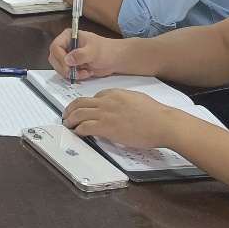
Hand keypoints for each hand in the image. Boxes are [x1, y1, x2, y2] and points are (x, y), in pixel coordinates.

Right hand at [48, 29, 125, 80]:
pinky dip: (76, 76)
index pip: (55, 46)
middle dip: (63, 68)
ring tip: (84, 73)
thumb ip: (80, 55)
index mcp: (69, 36)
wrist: (116, 60)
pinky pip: (67, 73)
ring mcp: (69, 56)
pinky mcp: (73, 66)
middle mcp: (67, 46)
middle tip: (73, 73)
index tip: (68, 66)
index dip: (59, 57)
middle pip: (54, 58)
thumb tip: (67, 60)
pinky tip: (87, 73)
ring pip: (60, 67)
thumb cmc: (107, 50)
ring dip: (70, 73)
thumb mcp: (94, 51)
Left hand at [63, 90, 180, 150]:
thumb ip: (126, 101)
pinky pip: (84, 127)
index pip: (94, 97)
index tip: (84, 110)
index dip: (87, 104)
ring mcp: (105, 113)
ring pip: (79, 113)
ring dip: (70, 119)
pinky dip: (77, 130)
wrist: (162, 123)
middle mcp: (106, 101)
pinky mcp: (105, 127)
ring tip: (67, 125)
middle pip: (81, 102)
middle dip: (71, 109)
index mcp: (115, 93)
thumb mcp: (138, 99)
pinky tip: (76, 134)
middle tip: (66, 115)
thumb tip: (122, 108)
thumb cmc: (156, 114)